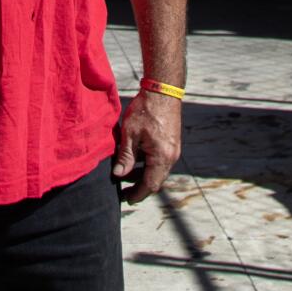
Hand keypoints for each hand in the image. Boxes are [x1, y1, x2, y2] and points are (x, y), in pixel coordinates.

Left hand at [112, 88, 182, 202]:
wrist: (162, 91)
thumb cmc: (145, 110)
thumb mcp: (130, 134)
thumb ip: (125, 156)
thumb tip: (118, 175)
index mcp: (162, 157)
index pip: (150, 184)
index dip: (137, 194)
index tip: (126, 199)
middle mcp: (171, 157)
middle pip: (155, 180)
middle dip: (139, 186)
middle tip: (122, 190)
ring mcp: (173, 150)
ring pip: (158, 170)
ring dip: (142, 174)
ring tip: (124, 173)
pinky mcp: (171, 144)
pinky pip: (160, 161)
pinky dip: (147, 165)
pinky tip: (134, 159)